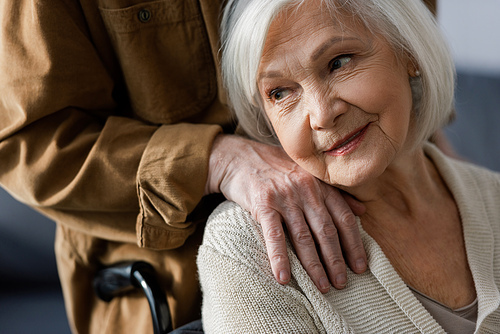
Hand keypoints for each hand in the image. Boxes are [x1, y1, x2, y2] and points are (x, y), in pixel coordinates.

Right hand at [206, 134, 366, 291]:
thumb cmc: (276, 168)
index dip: (353, 244)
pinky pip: (274, 235)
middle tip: (342, 284)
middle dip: (336, 259)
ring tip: (322, 287)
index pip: (343, 217)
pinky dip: (280, 258)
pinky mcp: (263, 204)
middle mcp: (306, 189)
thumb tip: (362, 211)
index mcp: (319, 184)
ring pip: (303, 236)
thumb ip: (335, 193)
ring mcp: (285, 196)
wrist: (240, 157)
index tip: (360, 266)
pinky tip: (283, 278)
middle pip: (326, 230)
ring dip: (314, 265)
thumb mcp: (308, 174)